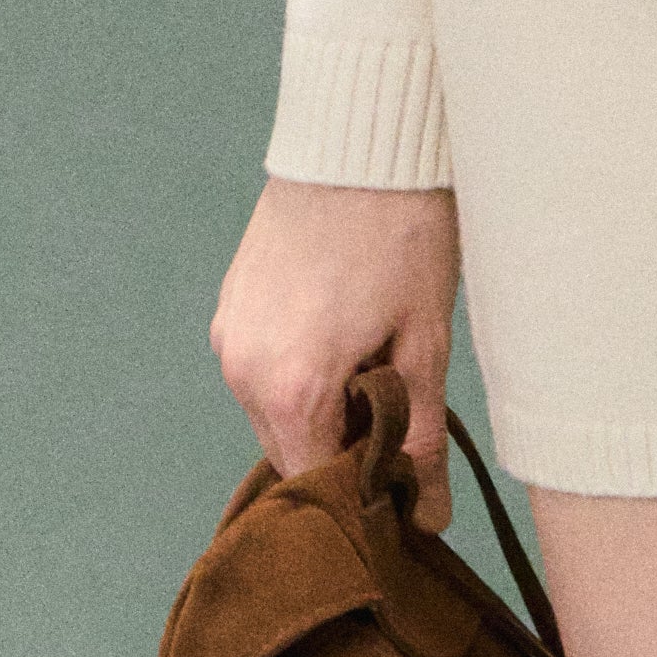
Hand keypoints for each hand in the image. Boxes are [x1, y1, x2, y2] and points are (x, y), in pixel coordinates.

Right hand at [209, 178, 462, 529]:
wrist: (363, 138)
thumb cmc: (405, 230)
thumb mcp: (425, 341)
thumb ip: (420, 438)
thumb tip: (428, 518)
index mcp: (289, 385)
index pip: (317, 484)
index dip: (364, 497)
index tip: (407, 489)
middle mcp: (241, 368)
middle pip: (291, 453)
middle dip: (344, 453)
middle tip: (404, 425)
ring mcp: (229, 334)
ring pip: (275, 413)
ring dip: (322, 411)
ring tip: (379, 368)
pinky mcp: (231, 306)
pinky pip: (262, 370)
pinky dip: (300, 374)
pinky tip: (348, 339)